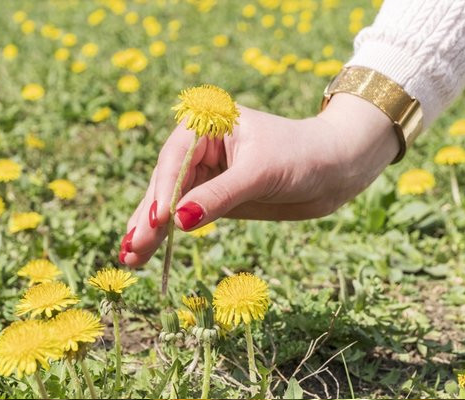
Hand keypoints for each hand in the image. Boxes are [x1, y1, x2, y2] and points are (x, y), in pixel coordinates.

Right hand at [120, 93, 398, 266]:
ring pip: (171, 203)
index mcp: (207, 124)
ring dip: (152, 231)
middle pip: (166, 184)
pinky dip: (171, 234)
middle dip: (150, 217)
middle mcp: (201, 147)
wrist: (334, 169)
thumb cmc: (302, 156)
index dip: (163, 192)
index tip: (156, 222)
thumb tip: (178, 222)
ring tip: (130, 257)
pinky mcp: (215, 196)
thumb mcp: (259, 173)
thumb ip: (219, 196)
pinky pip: (187, 215)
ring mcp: (206, 173)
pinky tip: (150, 251)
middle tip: (130, 248)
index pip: (175, 159)